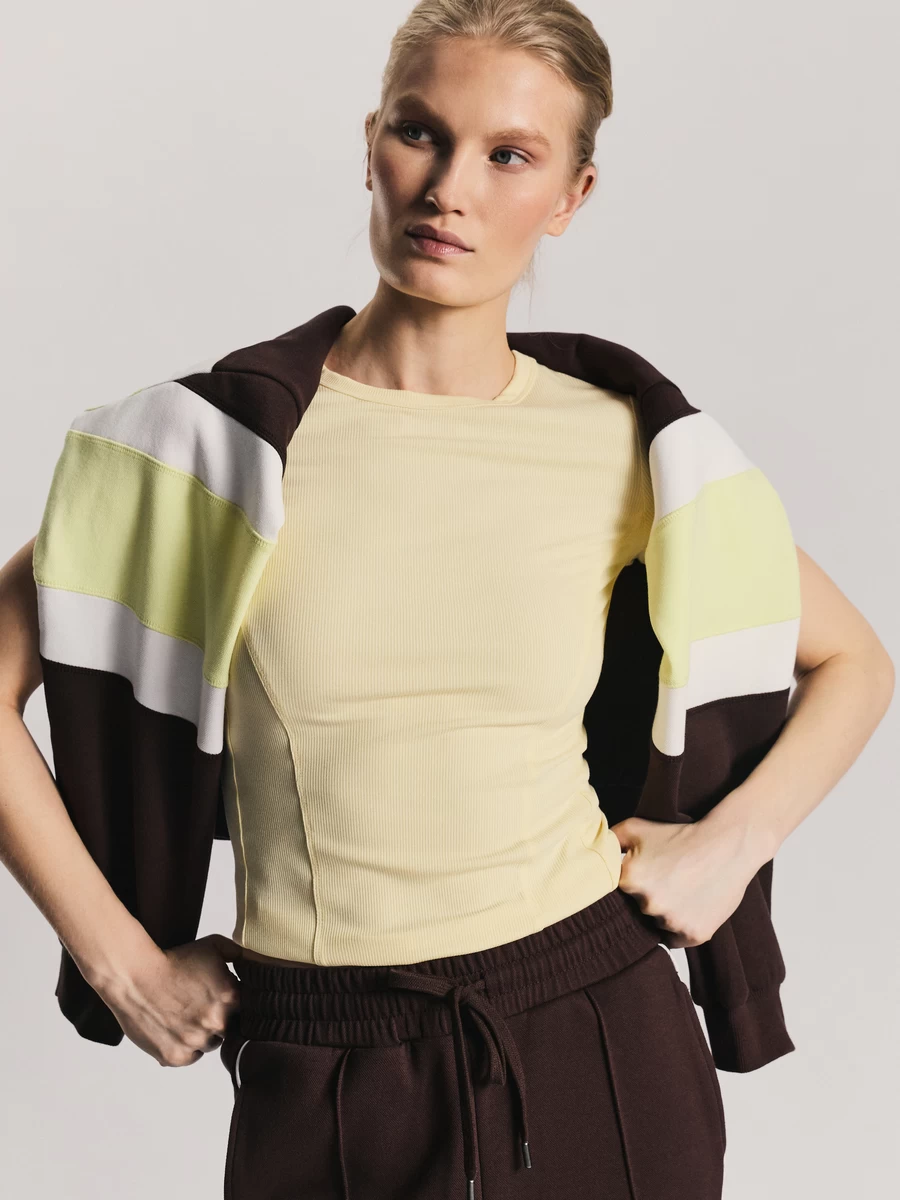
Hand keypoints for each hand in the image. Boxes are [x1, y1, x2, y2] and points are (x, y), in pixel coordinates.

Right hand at [97, 932, 242, 1066]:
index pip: (246, 1010)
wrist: (136, 976)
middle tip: (200, 1007)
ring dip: (202, 1035)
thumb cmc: (174, 960)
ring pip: (209, 1045)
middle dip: (218, 1020)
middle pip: (228, 1029)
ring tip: (186, 1017)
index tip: (220, 1000)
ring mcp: (195, 1042)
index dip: (232, 1005)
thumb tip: (258, 963)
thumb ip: (240, 954)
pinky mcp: (175, 1057)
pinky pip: (189, 1058)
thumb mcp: (213, 946)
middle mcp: (216, 1023)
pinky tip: (176, 1029)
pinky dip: (185, 1048)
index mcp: (231, 998)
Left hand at [609, 814, 761, 948]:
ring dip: (665, 913)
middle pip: (636, 911)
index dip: (628, 887)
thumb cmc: (681, 835)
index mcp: (629, 879)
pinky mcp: (694, 935)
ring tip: (681, 890)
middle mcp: (648, 904)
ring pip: (657, 924)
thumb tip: (592, 853)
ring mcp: (672, 921)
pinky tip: (690, 905)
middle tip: (666, 881)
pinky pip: (676, 938)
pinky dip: (681, 926)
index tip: (640, 879)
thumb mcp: (636, 827)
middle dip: (647, 898)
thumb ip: (608, 840)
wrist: (727, 845)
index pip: (615, 895)